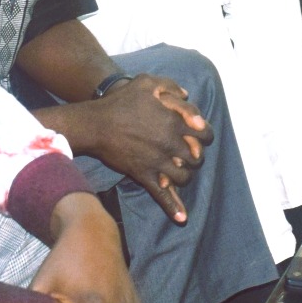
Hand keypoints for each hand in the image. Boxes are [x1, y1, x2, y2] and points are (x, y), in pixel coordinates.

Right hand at [81, 75, 204, 222]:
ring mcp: (158, 162)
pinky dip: (173, 207)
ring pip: (184, 177)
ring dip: (185, 175)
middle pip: (197, 157)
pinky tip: (182, 219)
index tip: (199, 134)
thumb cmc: (120, 102)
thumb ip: (170, 86)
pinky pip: (162, 194)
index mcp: (175, 122)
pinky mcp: (144, 175)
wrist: (95, 124)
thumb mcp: (146, 83)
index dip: (205, 134)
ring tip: (179, 171)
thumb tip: (186, 94)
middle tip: (187, 152)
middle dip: (195, 155)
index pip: (205, 134)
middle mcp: (171, 144)